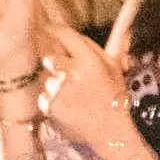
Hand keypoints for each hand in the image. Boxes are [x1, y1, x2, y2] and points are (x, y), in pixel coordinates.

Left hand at [37, 21, 130, 154]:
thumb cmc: (114, 98)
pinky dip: (52, 100)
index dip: (54, 29)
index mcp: (89, 61)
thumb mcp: (114, 69)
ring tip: (74, 97)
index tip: (47, 27)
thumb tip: (85, 32)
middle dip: (56, 64)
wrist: (110, 132)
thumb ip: (98, 49)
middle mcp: (71, 73)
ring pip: (47, 78)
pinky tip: (69, 106)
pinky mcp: (49, 106)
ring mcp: (58, 90)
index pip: (65, 35)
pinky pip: (44, 96)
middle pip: (50, 58)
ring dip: (56, 84)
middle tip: (69, 76)